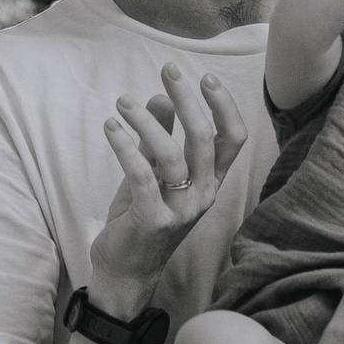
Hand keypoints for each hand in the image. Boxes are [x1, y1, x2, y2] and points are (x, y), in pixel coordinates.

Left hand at [87, 65, 247, 312]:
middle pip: (204, 139)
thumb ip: (161, 137)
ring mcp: (180, 211)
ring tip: (122, 103)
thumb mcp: (153, 173)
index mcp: (209, 182)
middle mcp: (202, 196)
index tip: (206, 77)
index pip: (233, 139)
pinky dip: (125, 147)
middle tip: (168, 70)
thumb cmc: (141, 218)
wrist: (125, 272)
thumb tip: (162, 97)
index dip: (225, 106)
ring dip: (145, 121)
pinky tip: (110, 128)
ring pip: (172, 155)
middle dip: (187, 99)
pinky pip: (142, 177)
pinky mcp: (152, 222)